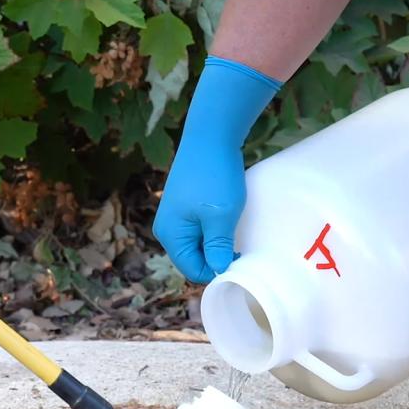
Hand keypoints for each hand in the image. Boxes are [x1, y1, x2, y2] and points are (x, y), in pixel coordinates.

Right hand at [153, 56, 280, 282]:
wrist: (211, 136)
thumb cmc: (215, 177)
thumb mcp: (220, 216)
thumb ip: (217, 247)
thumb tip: (218, 272)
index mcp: (171, 235)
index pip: (193, 270)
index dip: (216, 271)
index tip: (239, 261)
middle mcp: (167, 229)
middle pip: (194, 259)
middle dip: (216, 258)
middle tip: (241, 248)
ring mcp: (176, 217)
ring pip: (199, 244)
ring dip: (218, 244)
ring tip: (236, 232)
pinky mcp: (185, 206)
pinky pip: (201, 230)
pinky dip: (215, 231)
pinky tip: (229, 221)